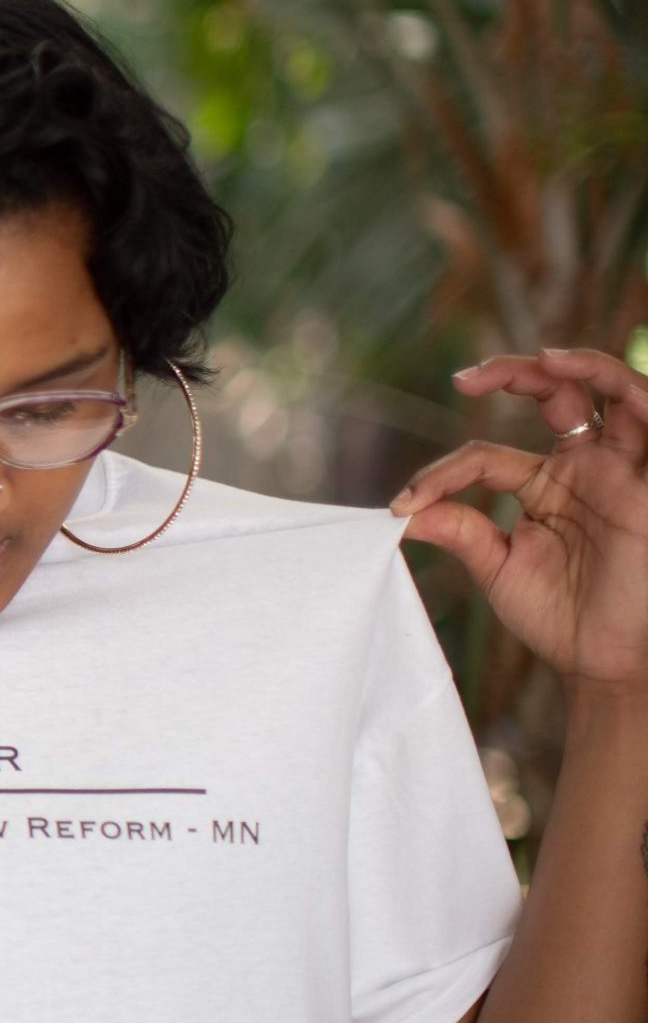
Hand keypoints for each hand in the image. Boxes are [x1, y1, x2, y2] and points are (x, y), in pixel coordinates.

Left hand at [392, 347, 647, 691]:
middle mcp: (585, 467)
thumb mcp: (498, 567)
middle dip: (515, 371)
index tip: (403, 504)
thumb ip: (458, 529)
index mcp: (544, 483)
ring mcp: (622, 472)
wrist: (604, 664)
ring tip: (546, 359)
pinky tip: (612, 390)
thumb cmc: (559, 617)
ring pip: (617, 392)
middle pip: (558, 392)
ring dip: (587, 366)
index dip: (442, 473)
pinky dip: (637, 398)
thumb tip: (398, 509)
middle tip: (466, 378)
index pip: (485, 455)